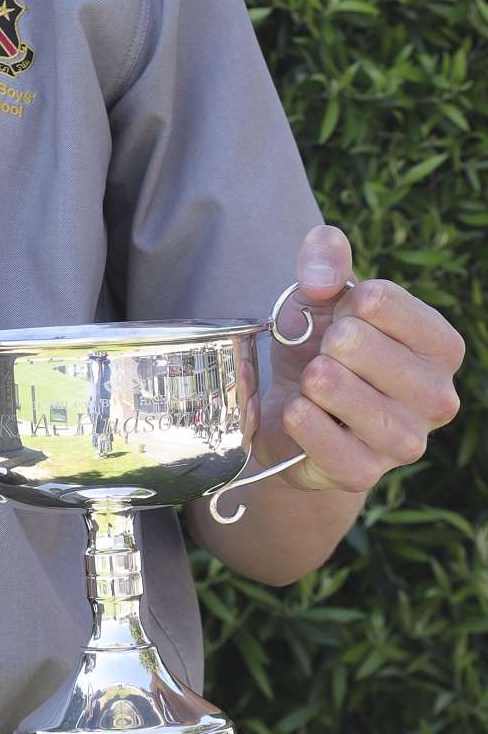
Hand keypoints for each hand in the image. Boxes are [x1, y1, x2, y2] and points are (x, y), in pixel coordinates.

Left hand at [255, 223, 464, 495]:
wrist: (292, 411)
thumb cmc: (320, 346)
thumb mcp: (321, 294)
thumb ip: (325, 258)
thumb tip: (322, 274)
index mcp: (441, 346)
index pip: (379, 300)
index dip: (342, 303)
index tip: (342, 319)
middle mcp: (438, 397)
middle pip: (357, 344)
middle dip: (325, 343)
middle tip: (325, 356)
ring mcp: (406, 441)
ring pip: (347, 396)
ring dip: (314, 381)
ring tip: (312, 380)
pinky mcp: (366, 474)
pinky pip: (328, 444)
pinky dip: (302, 421)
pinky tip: (299, 409)